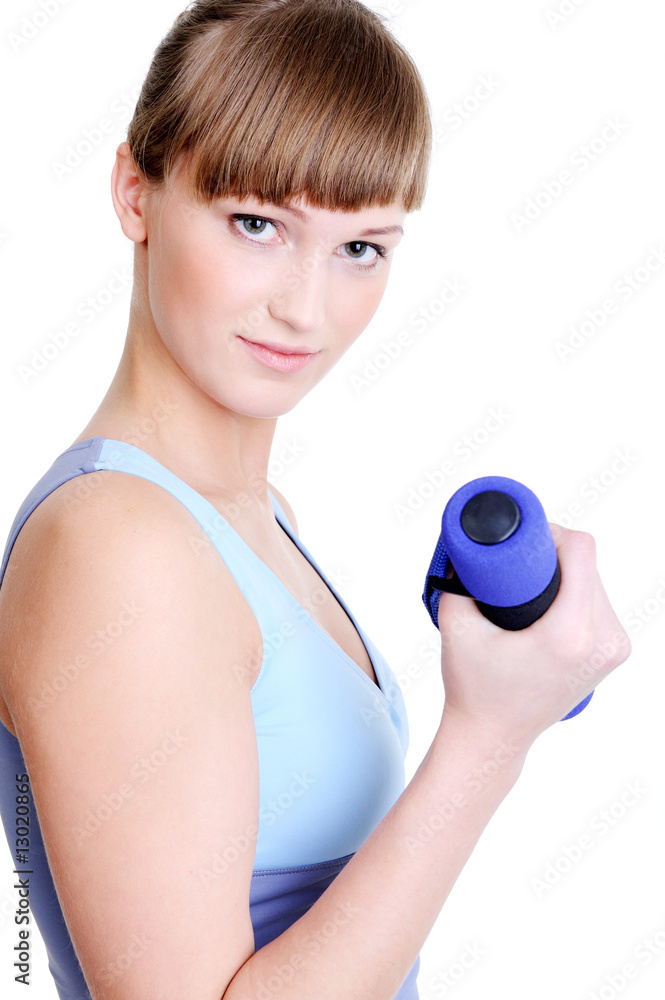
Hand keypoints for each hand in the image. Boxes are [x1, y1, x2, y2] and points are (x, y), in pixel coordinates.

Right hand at [436, 525, 630, 750]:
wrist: (494, 736)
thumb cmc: (474, 687)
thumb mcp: (457, 625)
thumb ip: (460, 579)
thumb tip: (466, 545)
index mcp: (570, 634)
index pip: (581, 552)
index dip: (551, 534)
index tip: (522, 542)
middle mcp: (602, 641)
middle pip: (589, 565)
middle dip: (554, 555)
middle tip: (517, 564)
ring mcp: (613, 649)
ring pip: (597, 581)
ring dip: (567, 574)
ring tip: (530, 586)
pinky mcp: (614, 653)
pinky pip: (601, 603)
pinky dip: (578, 593)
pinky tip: (551, 603)